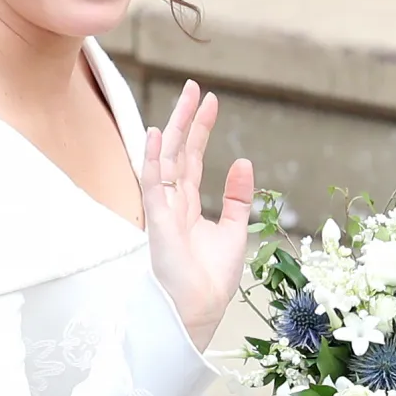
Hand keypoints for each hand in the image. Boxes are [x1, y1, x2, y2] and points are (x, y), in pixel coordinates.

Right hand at [141, 80, 253, 350]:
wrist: (200, 310)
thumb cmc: (211, 278)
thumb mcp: (233, 231)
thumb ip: (236, 198)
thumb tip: (242, 161)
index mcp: (188, 203)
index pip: (193, 157)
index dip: (201, 129)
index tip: (211, 101)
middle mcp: (173, 200)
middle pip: (178, 150)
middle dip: (187, 118)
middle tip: (195, 86)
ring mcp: (163, 208)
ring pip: (167, 158)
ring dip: (174, 127)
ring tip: (186, 97)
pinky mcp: (158, 220)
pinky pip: (153, 184)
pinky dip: (152, 158)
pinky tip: (154, 134)